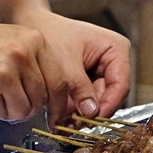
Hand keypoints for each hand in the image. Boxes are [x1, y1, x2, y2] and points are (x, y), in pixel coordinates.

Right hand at [0, 23, 62, 121]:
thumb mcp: (9, 41)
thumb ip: (33, 63)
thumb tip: (54, 98)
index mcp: (34, 39)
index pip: (60, 81)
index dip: (60, 105)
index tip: (56, 118)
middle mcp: (23, 53)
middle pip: (41, 100)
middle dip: (25, 107)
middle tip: (5, 100)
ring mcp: (5, 71)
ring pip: (23, 111)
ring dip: (6, 111)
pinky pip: (1, 116)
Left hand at [18, 9, 131, 125]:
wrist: (31, 27)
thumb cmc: (49, 33)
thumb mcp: (65, 62)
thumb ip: (79, 87)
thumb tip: (91, 113)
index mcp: (116, 49)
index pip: (120, 84)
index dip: (108, 105)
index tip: (92, 119)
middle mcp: (113, 62)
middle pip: (109, 96)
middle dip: (90, 113)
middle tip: (73, 125)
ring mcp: (100, 72)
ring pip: (96, 102)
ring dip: (81, 114)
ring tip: (63, 122)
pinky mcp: (87, 81)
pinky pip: (85, 101)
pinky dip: (74, 110)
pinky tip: (61, 116)